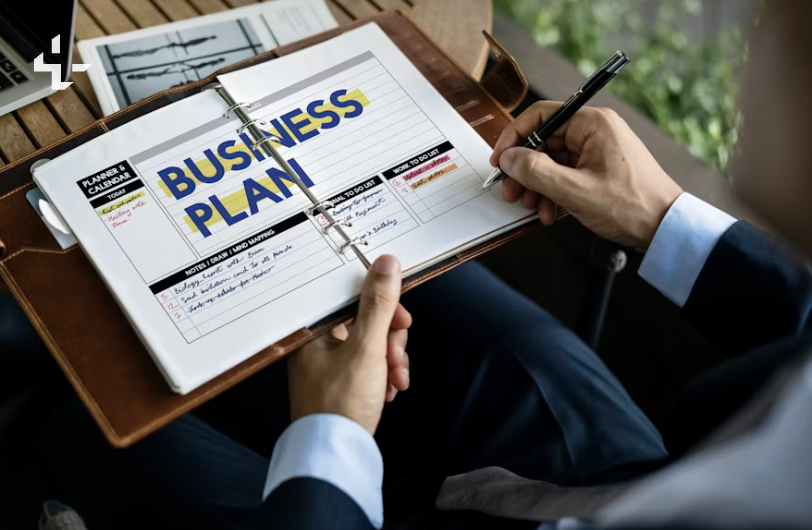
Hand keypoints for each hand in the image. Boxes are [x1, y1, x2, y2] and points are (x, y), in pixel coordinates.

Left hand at [287, 255, 410, 434]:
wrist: (335, 456)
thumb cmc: (341, 404)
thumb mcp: (367, 348)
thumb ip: (379, 304)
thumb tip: (386, 263)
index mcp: (316, 330)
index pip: (353, 298)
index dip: (383, 307)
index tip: (401, 318)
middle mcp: (318, 345)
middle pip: (366, 323)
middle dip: (390, 341)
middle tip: (395, 359)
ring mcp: (328, 366)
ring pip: (372, 346)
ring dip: (391, 360)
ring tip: (395, 381)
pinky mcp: (340, 385)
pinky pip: (369, 367)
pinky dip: (384, 375)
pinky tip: (389, 391)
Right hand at [490, 101, 682, 249]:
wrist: (663, 228)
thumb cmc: (632, 205)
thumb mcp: (574, 190)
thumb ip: (536, 172)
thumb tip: (509, 159)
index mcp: (593, 124)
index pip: (541, 116)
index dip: (515, 137)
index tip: (500, 160)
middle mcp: (595, 131)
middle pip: (544, 142)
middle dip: (525, 170)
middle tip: (511, 191)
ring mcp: (596, 150)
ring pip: (551, 161)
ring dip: (537, 185)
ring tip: (532, 206)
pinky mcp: (598, 168)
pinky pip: (564, 174)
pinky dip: (552, 192)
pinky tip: (549, 211)